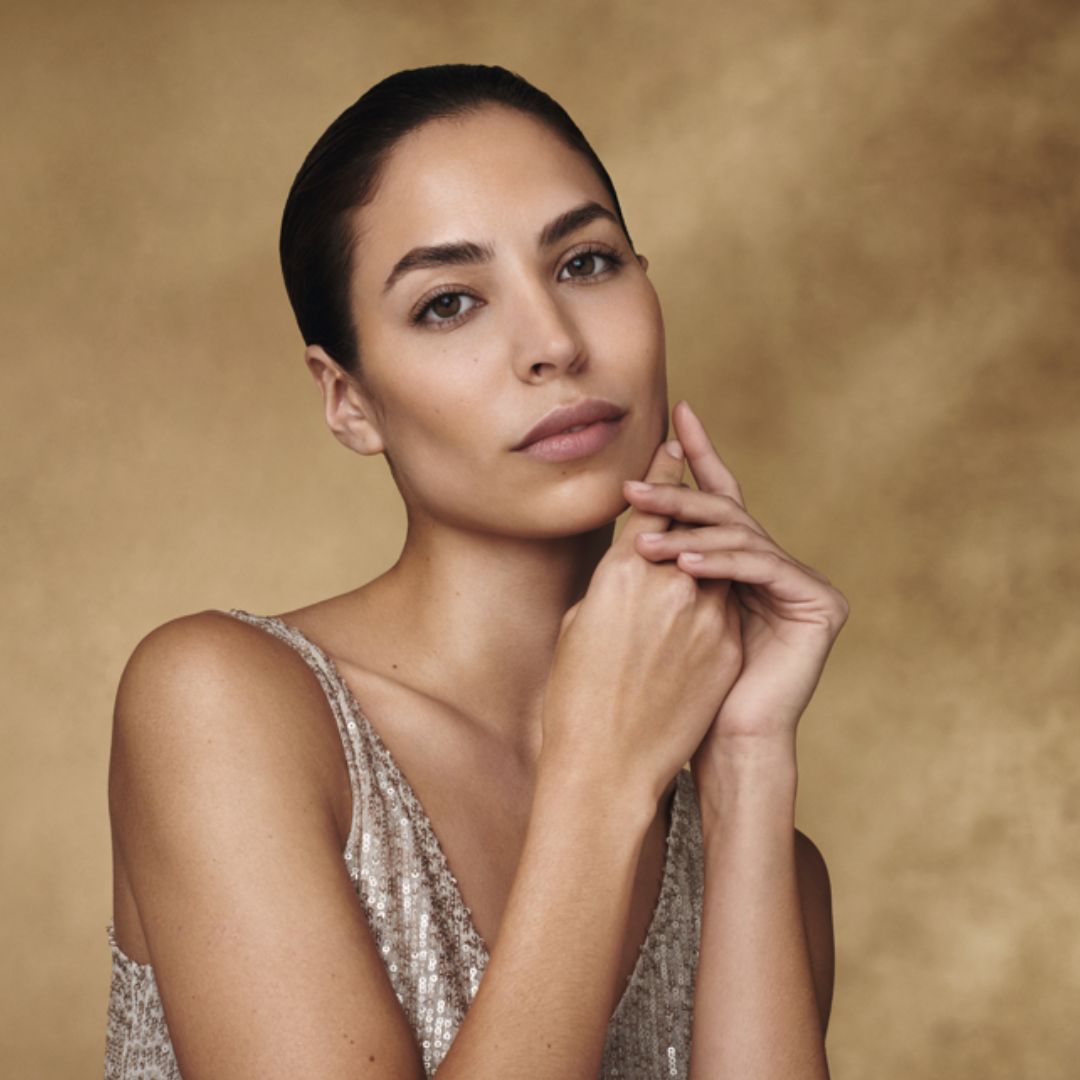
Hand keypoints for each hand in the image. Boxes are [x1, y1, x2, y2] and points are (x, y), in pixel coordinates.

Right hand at [541, 434, 742, 805]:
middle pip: (692, 528)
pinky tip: (700, 611)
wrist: (609, 764)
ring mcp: (708, 616)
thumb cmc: (573, 694)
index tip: (675, 447)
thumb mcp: (579, 623)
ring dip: (706, 557)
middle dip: (691, 508)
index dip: (664, 473)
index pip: (652, 506)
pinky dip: (715, 600)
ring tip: (696, 554)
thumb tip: (632, 570)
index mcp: (624, 572)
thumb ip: (613, 584)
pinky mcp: (728, 648)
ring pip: (715, 566)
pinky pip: (727, 607)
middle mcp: (672, 584)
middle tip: (693, 474)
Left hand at [623, 401, 849, 780]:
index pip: (717, 497)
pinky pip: (764, 567)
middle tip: (633, 486)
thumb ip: (661, 556)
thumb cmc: (679, 683)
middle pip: (725, 511)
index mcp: (738, 562)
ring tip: (643, 538)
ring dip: (688, 530)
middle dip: (676, 494)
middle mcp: (772, 564)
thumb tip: (630, 504)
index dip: (699, 455)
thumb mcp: (660, 604)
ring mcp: (800, 582)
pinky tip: (682, 564)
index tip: (678, 412)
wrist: (716, 741)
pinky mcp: (820, 603)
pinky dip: (721, 562)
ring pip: (741, 535)